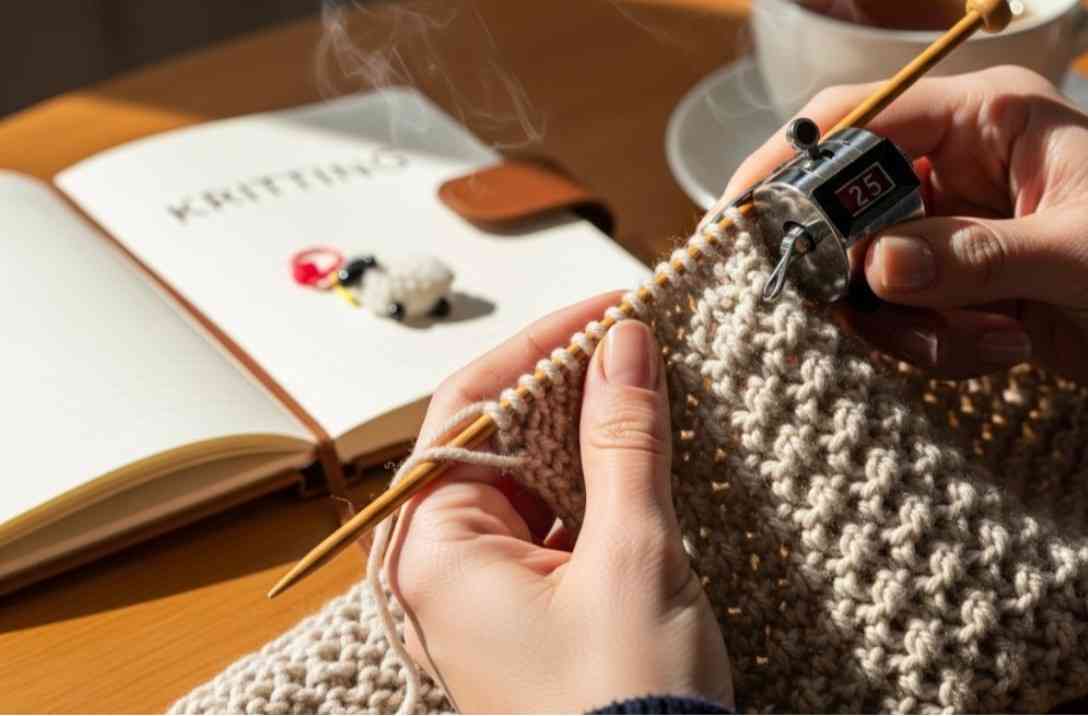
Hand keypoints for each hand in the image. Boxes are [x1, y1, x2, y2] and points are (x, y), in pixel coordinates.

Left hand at [389, 292, 732, 712]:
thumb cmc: (626, 704)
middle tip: (634, 342)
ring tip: (647, 390)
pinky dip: (595, 485)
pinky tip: (644, 459)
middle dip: (564, 386)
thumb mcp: (633, 556)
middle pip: (493, 439)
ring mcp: (486, 594)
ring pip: (528, 479)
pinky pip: (551, 524)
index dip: (536, 348)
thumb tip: (622, 344)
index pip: (467, 410)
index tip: (605, 312)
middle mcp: (445, 570)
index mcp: (436, 553)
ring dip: (586, 433)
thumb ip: (625, 439)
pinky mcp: (528, 612)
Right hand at [722, 66, 1087, 408]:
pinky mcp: (965, 294)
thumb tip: (875, 266)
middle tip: (875, 316)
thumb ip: (977, 257)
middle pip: (845, 210)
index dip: (788, 166)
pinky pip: (906, 323)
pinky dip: (937, 349)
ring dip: (908, 325)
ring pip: (869, 279)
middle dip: (853, 273)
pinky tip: (1008, 350)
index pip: (858, 122)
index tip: (740, 223)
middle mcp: (957, 170)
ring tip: (989, 340)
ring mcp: (957, 236)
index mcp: (986, 120)